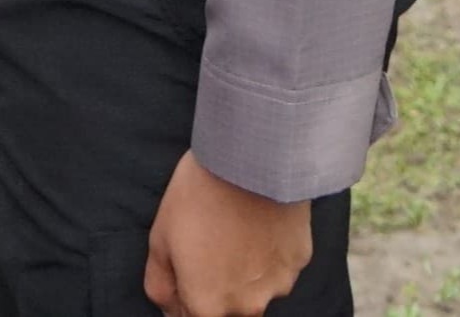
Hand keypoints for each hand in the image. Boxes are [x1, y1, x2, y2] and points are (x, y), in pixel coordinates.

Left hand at [142, 153, 311, 316]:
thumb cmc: (199, 195)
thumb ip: (161, 285)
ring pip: (256, 288)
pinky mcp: (299, 261)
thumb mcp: (160, 238)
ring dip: (246, 271)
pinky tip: (260, 221)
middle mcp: (245, 307)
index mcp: (207, 306)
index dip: (185, 294)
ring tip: (237, 227)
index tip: (187, 266)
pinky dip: (270, 252)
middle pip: (227, 308)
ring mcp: (277, 285)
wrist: (251, 158)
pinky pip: (280, 265)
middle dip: (217, 285)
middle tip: (212, 242)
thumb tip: (169, 307)